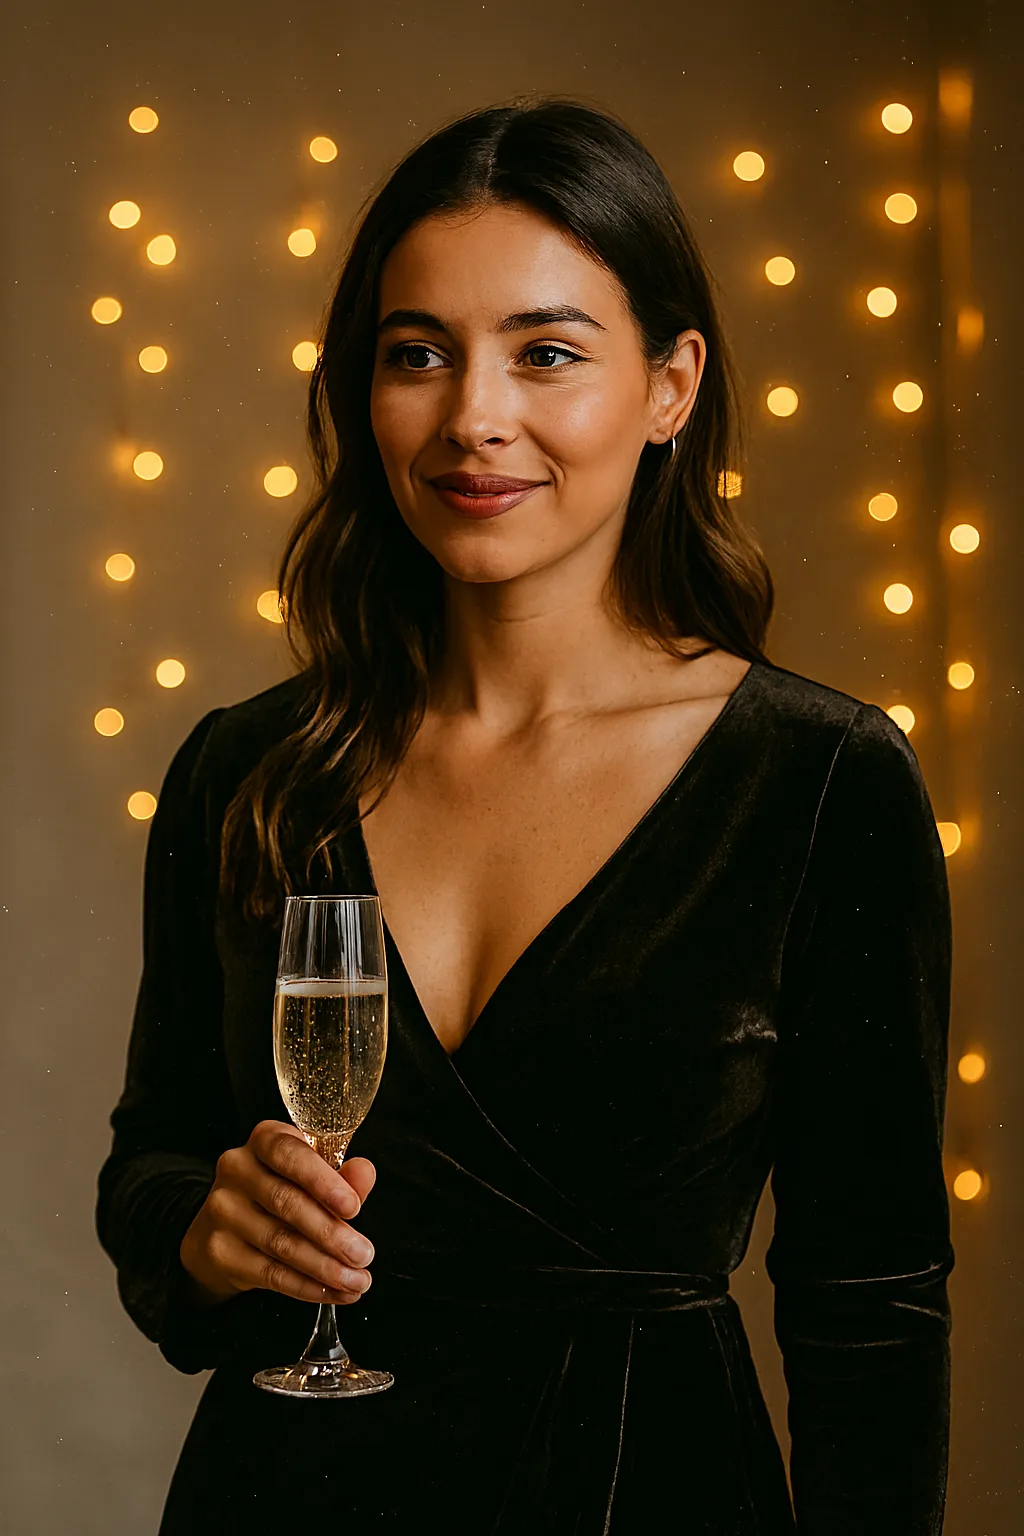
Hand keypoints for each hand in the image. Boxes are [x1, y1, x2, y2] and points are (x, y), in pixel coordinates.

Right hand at [179, 1120, 376, 1308]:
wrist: (220, 1226)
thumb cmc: (278, 1191)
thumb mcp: (309, 1175)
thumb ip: (340, 1175)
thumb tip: (364, 1173)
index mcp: (264, 1140)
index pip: (289, 1154)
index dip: (323, 1181)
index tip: (353, 1207)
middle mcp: (237, 1170)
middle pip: (287, 1203)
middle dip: (332, 1233)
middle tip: (364, 1255)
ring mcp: (223, 1211)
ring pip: (281, 1243)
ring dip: (325, 1267)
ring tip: (357, 1280)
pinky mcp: (220, 1251)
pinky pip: (270, 1274)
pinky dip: (307, 1286)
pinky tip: (333, 1292)